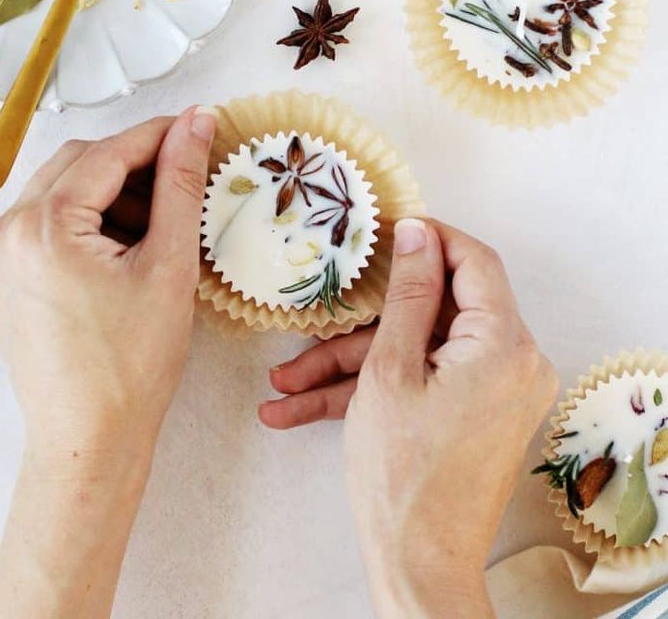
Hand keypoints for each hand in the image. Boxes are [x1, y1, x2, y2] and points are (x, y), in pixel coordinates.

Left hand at [0, 108, 215, 618]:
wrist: (89, 440)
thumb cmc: (130, 366)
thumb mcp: (169, 265)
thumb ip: (180, 184)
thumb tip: (195, 124)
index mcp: (43, 228)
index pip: (109, 153)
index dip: (160, 135)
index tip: (200, 126)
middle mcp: (7, 232)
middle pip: (79, 162)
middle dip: (135, 162)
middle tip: (185, 173)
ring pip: (62, 187)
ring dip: (112, 190)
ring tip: (160, 221)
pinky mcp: (3, 274)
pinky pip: (47, 219)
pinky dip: (88, 217)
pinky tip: (129, 243)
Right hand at [260, 219, 556, 617]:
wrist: (419, 568)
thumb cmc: (403, 475)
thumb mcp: (389, 369)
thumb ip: (406, 293)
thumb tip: (417, 232)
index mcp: (504, 344)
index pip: (474, 261)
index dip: (429, 239)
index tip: (385, 231)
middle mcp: (514, 363)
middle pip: (435, 312)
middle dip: (363, 322)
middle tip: (316, 317)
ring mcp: (497, 391)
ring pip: (418, 351)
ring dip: (352, 363)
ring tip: (285, 380)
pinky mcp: (478, 413)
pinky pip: (425, 382)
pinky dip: (373, 390)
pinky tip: (300, 406)